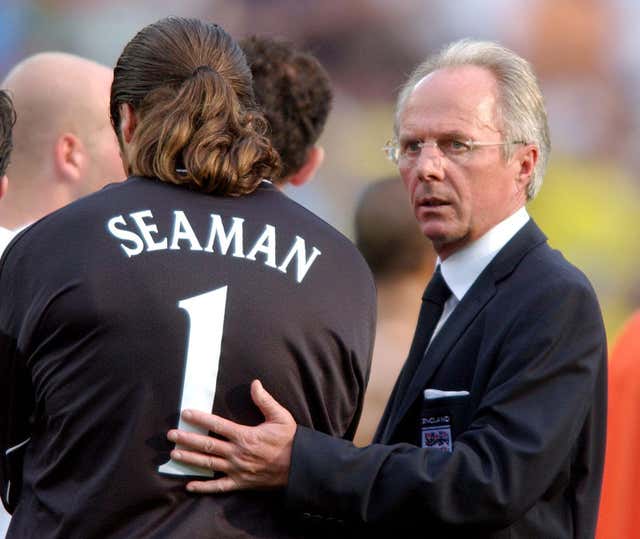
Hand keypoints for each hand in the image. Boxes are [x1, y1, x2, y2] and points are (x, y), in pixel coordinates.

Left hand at [167, 379, 295, 492]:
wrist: (299, 466)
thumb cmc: (289, 440)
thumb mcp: (280, 416)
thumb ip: (265, 400)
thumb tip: (255, 383)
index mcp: (245, 436)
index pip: (217, 425)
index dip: (200, 419)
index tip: (186, 414)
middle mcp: (237, 453)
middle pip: (207, 445)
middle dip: (187, 439)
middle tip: (171, 435)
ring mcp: (237, 469)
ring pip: (208, 464)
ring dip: (190, 459)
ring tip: (174, 455)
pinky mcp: (240, 483)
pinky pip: (219, 486)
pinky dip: (204, 487)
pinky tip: (190, 485)